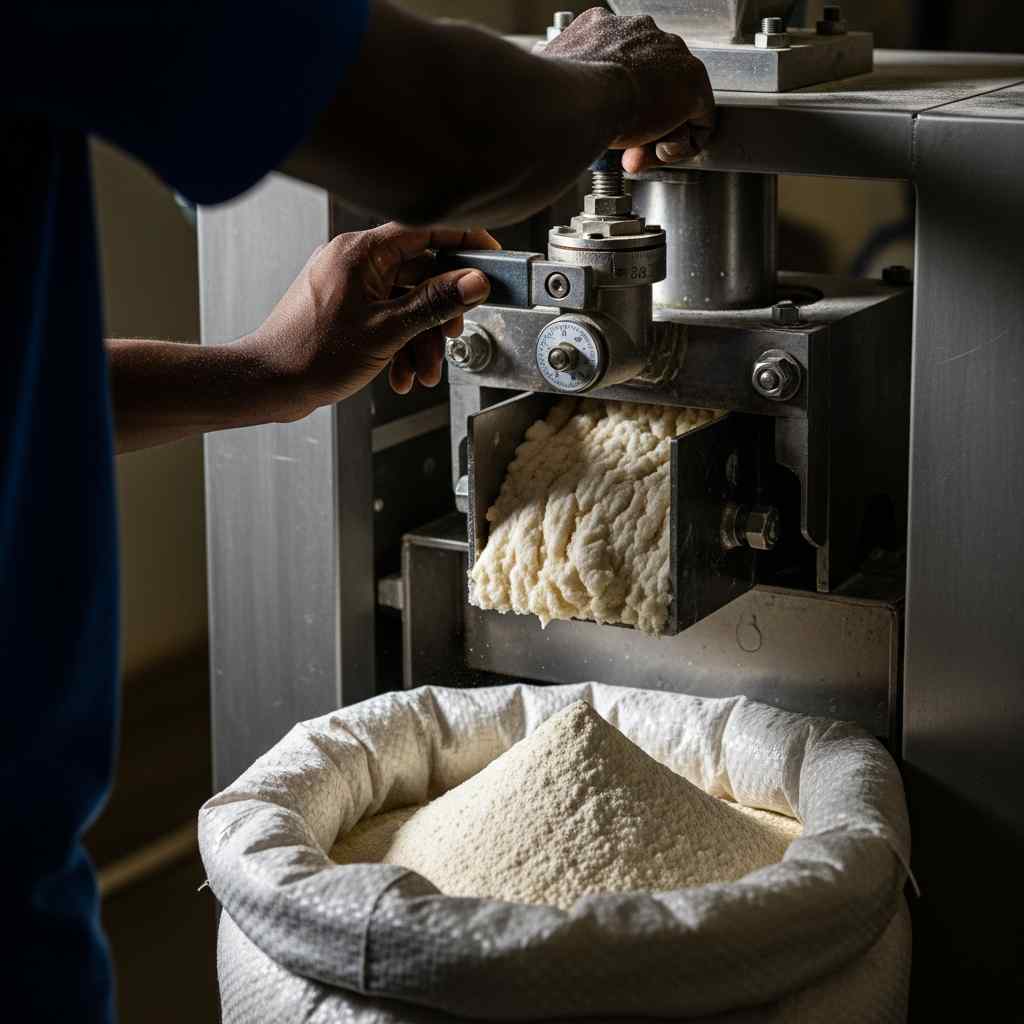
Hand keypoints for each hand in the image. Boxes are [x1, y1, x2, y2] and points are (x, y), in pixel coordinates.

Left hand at [246, 223, 498, 417]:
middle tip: (453, 334)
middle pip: (420, 274)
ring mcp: (350, 287)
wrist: (270, 384)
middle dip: (439, 314)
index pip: (425, 230)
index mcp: (362, 252)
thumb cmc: (312, 353)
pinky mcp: (347, 311)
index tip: (490, 254)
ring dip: (421, 341)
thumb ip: (435, 303)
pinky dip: (400, 347)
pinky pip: (387, 320)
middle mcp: (355, 262)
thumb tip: (473, 282)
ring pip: (406, 304)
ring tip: (424, 372)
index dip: (463, 241)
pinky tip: (401, 375)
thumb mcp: (387, 330)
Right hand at [542, 8, 714, 172]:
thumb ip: (558, 72)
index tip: (602, 126)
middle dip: (638, 123)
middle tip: (621, 150)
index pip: (622, 66)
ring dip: (656, 135)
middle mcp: (642, 33)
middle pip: (650, 85)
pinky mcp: (693, 85)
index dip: (613, 103)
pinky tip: (658, 154)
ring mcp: (671, 56)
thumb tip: (544, 68)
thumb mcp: (552, 74)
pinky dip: (681, 144)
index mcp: (605, 27)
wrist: (583, 96)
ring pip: (673, 103)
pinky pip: (698, 121)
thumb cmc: (560, 92)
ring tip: (637, 154)